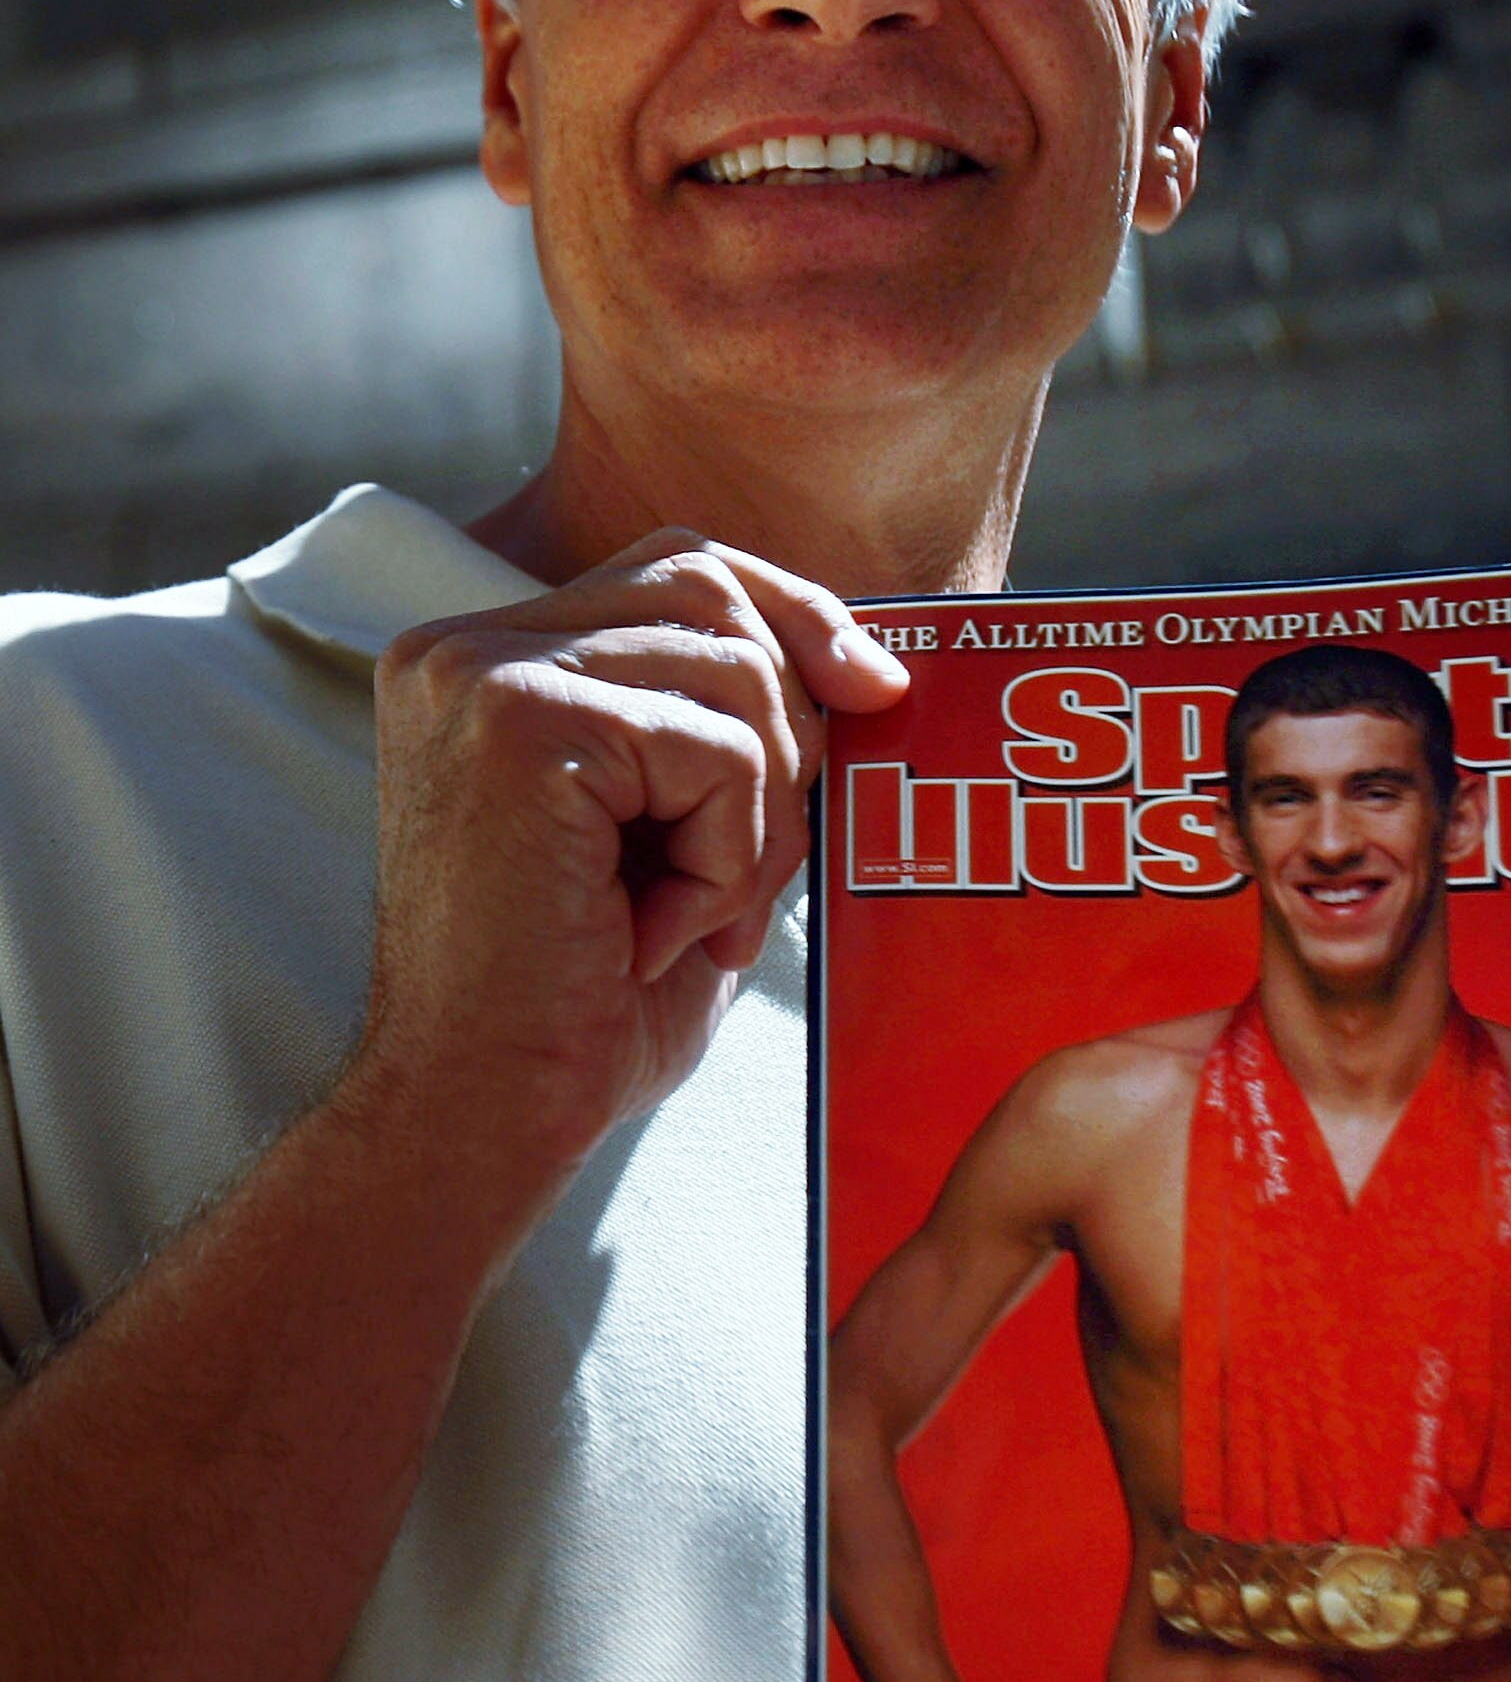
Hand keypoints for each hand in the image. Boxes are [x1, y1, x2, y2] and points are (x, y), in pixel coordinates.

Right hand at [356, 528, 906, 1219]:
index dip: (793, 615)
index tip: (874, 690)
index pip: (680, 566)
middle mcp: (464, 647)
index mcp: (489, 661)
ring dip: (757, 818)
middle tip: (752, 875)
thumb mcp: (680, 836)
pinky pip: (717, 749)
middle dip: (787, 726)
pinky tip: (650, 935)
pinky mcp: (519, 724)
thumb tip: (871, 665)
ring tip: (692, 918)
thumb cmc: (586, 1005)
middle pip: (711, 589)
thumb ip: (738, 734)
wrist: (485, 1116)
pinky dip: (726, 858)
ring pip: (733, 671)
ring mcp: (482, 675)